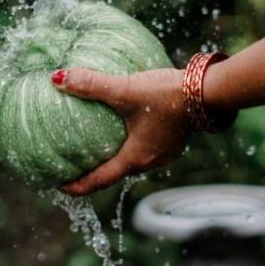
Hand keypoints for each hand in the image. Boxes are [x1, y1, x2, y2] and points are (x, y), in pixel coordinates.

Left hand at [53, 66, 191, 194]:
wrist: (208, 92)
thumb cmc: (166, 95)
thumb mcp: (124, 90)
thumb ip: (91, 84)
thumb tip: (57, 78)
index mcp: (135, 158)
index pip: (100, 180)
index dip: (78, 185)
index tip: (60, 186)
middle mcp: (150, 161)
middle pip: (116, 174)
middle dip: (94, 174)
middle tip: (74, 168)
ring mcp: (164, 152)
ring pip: (132, 161)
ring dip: (113, 159)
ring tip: (96, 148)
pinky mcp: (172, 139)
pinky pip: (144, 147)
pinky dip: (128, 145)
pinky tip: (124, 126)